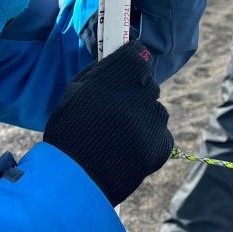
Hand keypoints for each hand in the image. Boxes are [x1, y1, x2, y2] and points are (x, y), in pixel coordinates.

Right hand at [41, 39, 172, 206]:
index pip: (139, 54)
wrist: (76, 176)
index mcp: (124, 72)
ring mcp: (157, 119)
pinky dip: (147, 141)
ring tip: (117, 136)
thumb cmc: (69, 128)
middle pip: (146, 84)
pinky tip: (126, 150)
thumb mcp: (75, 89)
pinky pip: (159, 135)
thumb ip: (101, 70)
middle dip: (133, 94)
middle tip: (111, 114)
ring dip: (141, 118)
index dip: (129, 64)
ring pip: (154, 111)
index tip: (122, 75)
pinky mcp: (163, 144)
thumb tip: (115, 59)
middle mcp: (146, 90)